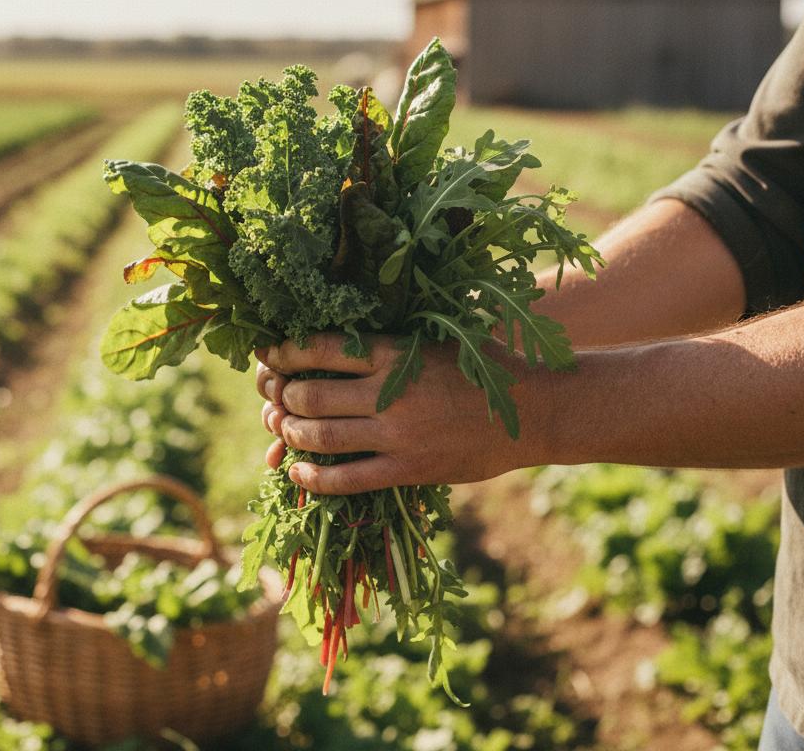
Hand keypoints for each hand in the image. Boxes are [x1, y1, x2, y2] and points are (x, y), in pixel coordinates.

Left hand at [255, 334, 539, 493]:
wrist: (536, 410)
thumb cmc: (487, 364)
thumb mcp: (439, 335)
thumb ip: (394, 335)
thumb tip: (347, 323)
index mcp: (396, 352)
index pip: (320, 348)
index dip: (283, 351)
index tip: (267, 352)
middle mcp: (389, 393)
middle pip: (310, 394)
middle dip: (281, 395)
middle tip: (273, 394)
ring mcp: (397, 435)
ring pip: (321, 436)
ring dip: (290, 433)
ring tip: (282, 428)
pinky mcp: (408, 470)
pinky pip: (347, 479)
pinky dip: (314, 477)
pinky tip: (298, 472)